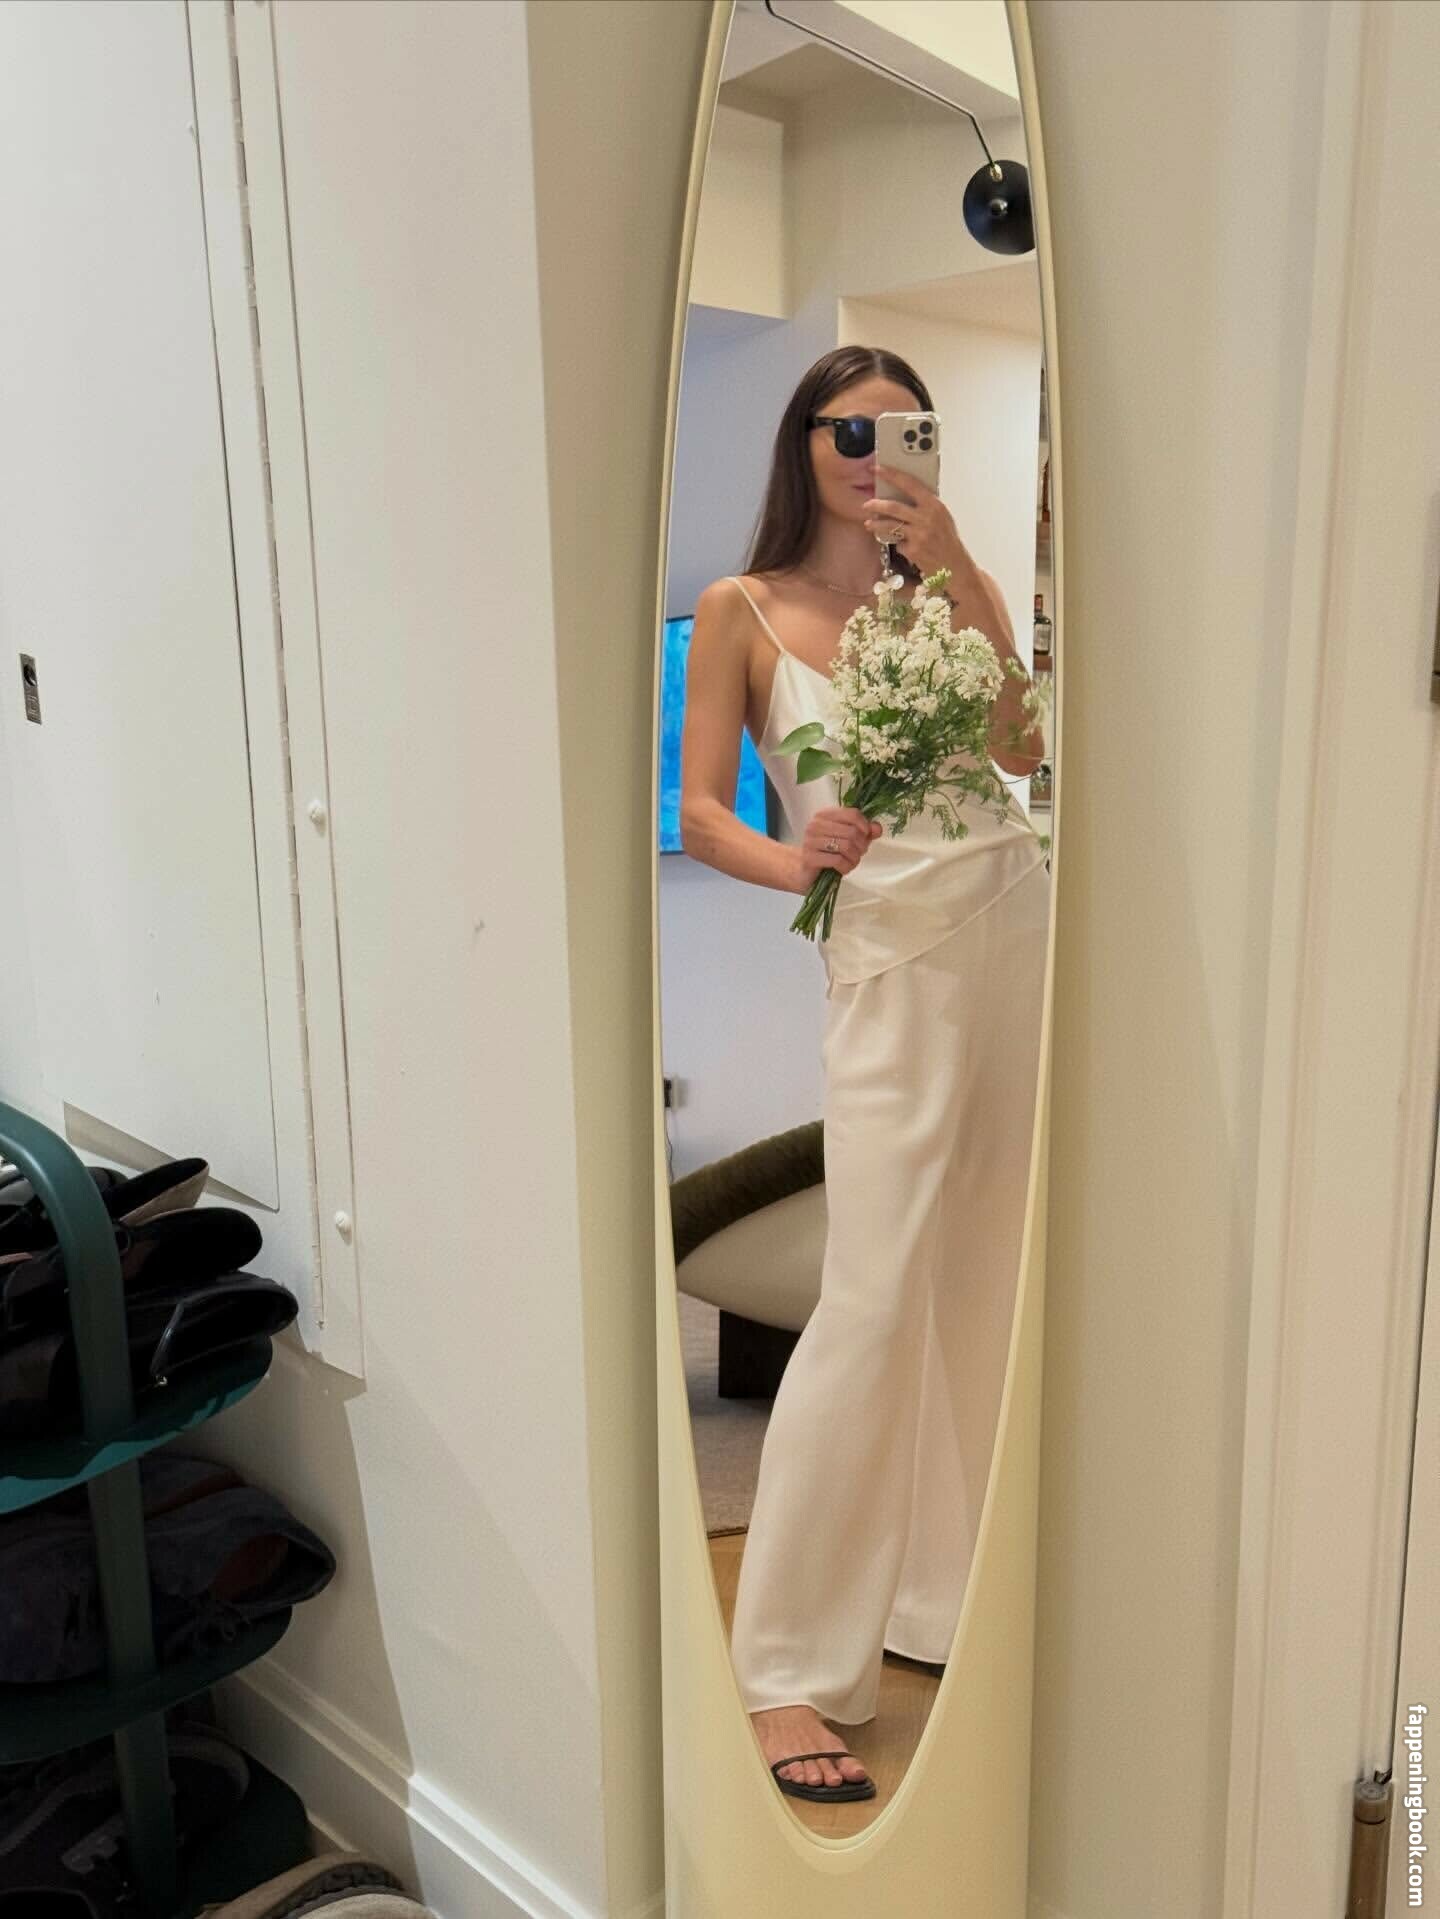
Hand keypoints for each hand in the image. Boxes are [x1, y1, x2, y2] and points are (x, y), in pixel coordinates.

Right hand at [793, 806, 882, 891]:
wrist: (803, 871)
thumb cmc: (827, 853)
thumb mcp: (848, 840)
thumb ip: (864, 832)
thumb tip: (877, 828)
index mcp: (825, 815)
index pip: (852, 814)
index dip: (865, 826)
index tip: (865, 837)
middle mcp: (816, 825)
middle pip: (852, 831)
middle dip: (861, 846)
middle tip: (858, 853)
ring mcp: (811, 841)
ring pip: (846, 846)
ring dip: (854, 858)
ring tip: (851, 862)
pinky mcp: (810, 857)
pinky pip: (837, 860)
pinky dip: (846, 866)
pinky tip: (843, 868)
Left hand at [863, 462, 976, 587]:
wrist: (955, 566)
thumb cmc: (948, 540)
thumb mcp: (942, 517)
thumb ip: (926, 506)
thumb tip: (904, 494)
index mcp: (934, 505)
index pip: (910, 483)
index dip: (892, 475)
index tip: (878, 468)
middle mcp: (926, 518)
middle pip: (894, 506)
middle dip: (876, 504)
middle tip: (867, 504)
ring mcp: (919, 535)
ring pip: (890, 525)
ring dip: (876, 524)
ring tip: (869, 523)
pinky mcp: (913, 550)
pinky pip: (898, 543)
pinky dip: (898, 544)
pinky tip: (904, 547)